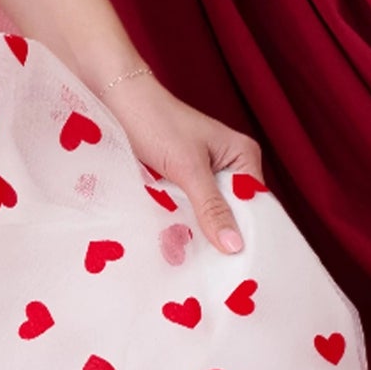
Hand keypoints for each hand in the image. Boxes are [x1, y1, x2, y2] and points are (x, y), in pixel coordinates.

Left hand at [100, 71, 264, 255]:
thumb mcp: (188, 168)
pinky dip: (176, 220)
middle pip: (229, 213)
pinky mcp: (177, 180)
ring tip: (187, 260)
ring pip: (204, 213)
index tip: (238, 267)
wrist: (115, 98)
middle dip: (216, 235)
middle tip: (210, 271)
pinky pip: (184, 208)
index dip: (247, 233)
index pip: (255, 205)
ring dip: (193, 230)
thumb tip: (235, 246)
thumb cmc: (155, 122)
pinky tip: (169, 240)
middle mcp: (227, 166)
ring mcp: (201, 174)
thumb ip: (211, 207)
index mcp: (242, 156)